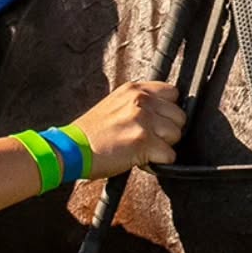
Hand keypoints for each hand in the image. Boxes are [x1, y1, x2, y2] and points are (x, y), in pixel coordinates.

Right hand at [71, 80, 185, 178]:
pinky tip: (142, 161)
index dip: (169, 110)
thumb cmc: (91, 132)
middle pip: (179, 115)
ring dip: (164, 147)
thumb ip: (138, 102)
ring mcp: (144, 119)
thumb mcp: (115, 103)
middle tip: (151, 139)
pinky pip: (169, 156)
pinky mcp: (144, 141)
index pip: (172, 93)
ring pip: (176, 135)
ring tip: (145, 149)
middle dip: (168, 131)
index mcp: (135, 89)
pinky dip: (158, 163)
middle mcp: (142, 100)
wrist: (72, 148)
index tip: (161, 121)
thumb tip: (160, 112)